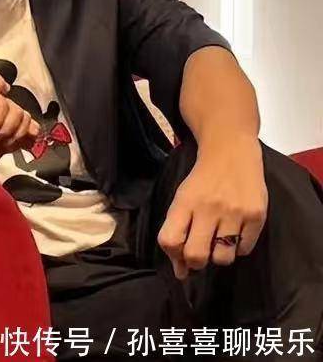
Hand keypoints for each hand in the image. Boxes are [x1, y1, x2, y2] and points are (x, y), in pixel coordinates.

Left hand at [157, 140, 267, 279]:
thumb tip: (181, 273)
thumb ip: (177, 231)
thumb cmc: (202, 180)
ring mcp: (234, 212)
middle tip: (201, 254)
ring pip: (223, 258)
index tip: (179, 256)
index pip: (169, 240)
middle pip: (196, 255)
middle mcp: (208, 208)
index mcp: (184, 203)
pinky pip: (245, 249)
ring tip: (220, 242)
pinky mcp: (257, 215)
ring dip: (219, 257)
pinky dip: (239, 248)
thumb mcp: (182, 198)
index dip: (173, 255)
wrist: (231, 153)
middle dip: (196, 263)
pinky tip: (235, 233)